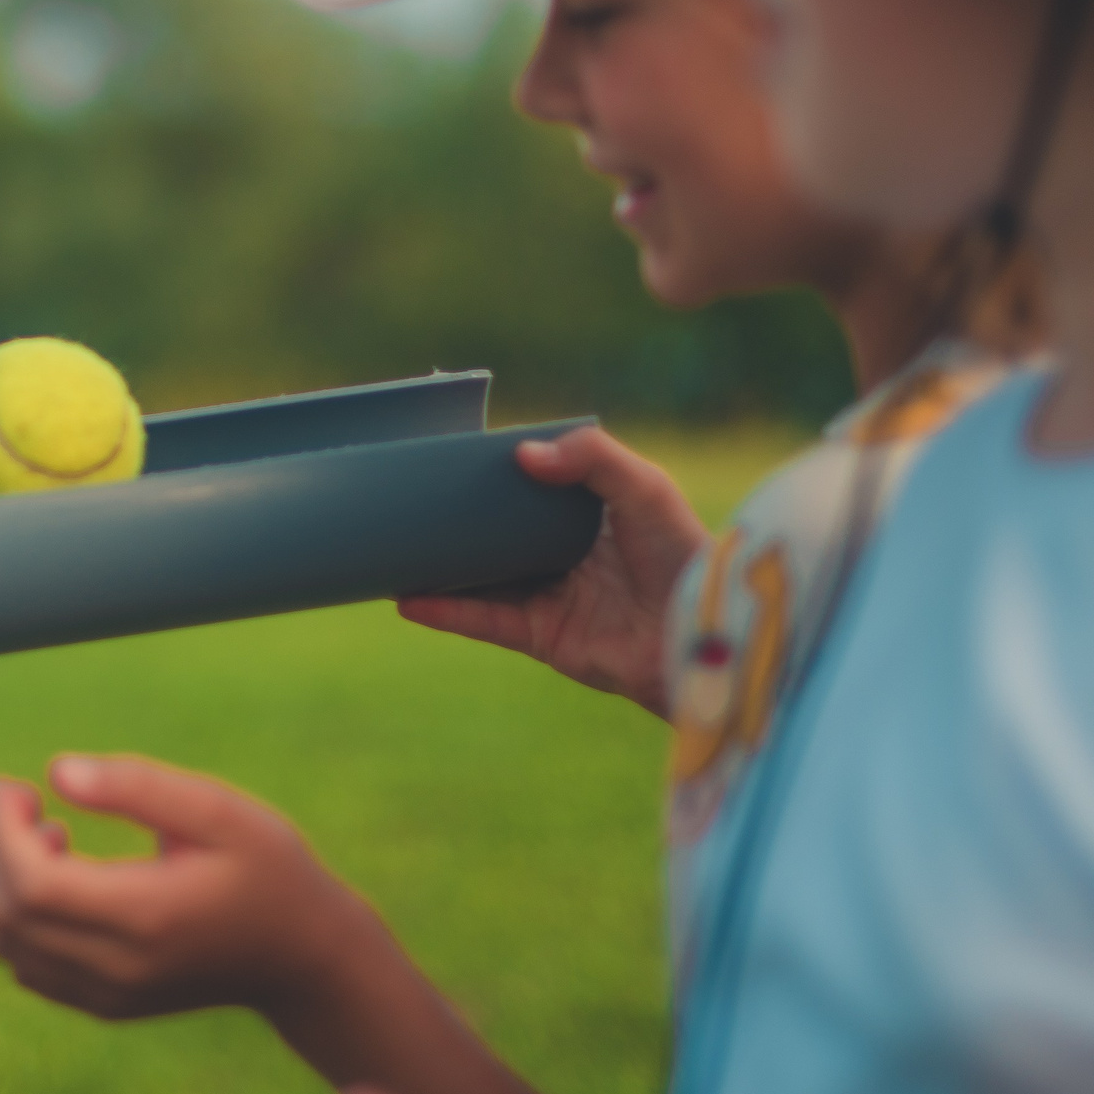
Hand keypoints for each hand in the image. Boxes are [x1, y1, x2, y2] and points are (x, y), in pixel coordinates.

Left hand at [0, 755, 377, 1022]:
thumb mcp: (217, 810)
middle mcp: (119, 967)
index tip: (13, 786)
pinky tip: (61, 879)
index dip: (3, 831)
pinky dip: (21, 921)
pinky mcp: (110, 1005)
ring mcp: (111, 995)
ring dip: (5, 885)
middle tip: (24, 800)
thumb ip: (136, 787)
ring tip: (48, 835)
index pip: (31, 885)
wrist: (304, 957)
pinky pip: (33, 969)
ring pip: (12, 948)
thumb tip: (56, 772)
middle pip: (10, 917)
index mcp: (144, 916)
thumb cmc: (268, 869)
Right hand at [399, 426, 701, 716]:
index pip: (530, 492)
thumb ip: (591, 457)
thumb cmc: (681, 553)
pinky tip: (408, 600)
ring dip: (439, 571)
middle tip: (408, 504)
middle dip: (456, 525)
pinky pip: (485, 621)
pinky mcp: (544, 637)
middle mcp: (564, 557)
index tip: (450, 460)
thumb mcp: (642, 487)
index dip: (494, 477)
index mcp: (587, 518)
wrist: (702, 632)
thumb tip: (520, 455)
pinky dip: (446, 613)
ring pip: (481, 581)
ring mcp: (552, 598)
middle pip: (497, 537)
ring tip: (391, 554)